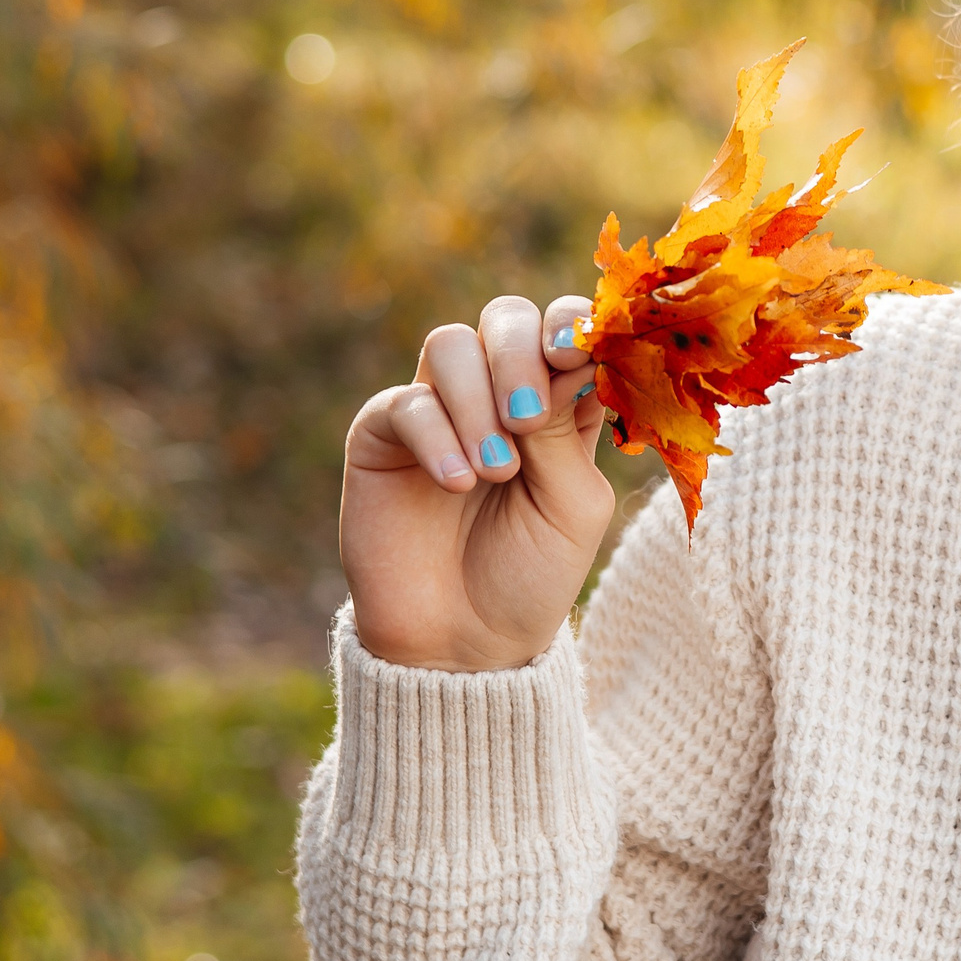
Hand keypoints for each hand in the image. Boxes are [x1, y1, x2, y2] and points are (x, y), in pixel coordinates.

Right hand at [341, 294, 617, 670]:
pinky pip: (406, 403)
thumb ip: (567, 432)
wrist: (465, 642)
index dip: (572, 325)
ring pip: (450, 345)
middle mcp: (498, 394)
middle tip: (528, 419)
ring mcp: (438, 410)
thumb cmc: (532, 574)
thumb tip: (565, 355)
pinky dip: (437, 436)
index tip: (577, 350)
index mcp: (559, 403)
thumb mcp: (572, 505)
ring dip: (478, 402)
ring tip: (496, 472)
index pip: (565, 329)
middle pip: (505, 318)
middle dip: (519, 354)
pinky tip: (458, 485)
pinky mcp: (383, 438)